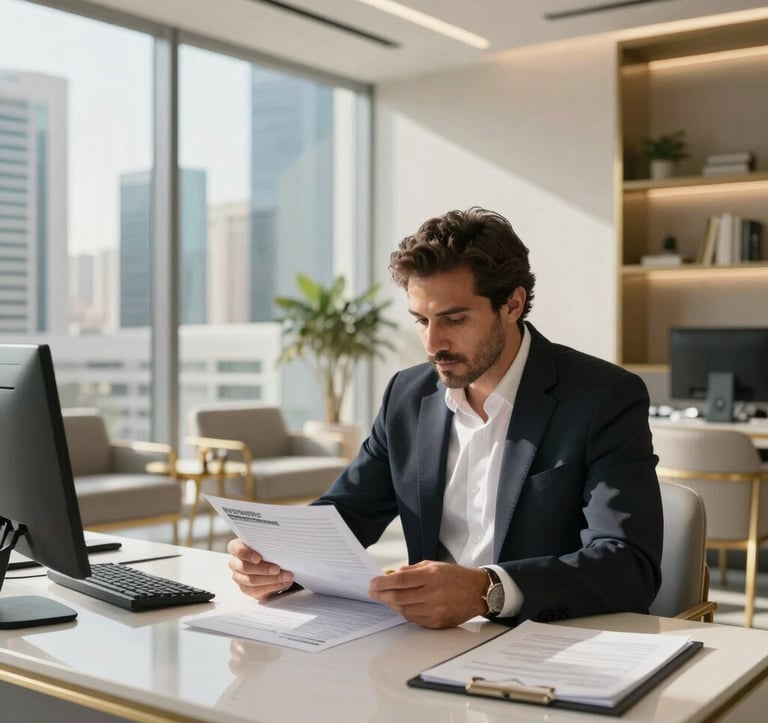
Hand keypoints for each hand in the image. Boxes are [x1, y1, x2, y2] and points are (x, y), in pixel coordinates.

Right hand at [227, 538, 293, 599]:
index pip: (237, 550)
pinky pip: (257, 591)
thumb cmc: (267, 548)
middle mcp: (235, 563)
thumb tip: (281, 545)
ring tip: (285, 577)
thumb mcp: (267, 542)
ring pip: (251, 581)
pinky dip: (272, 587)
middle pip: (244, 568)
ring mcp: (239, 577)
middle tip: (277, 569)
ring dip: (271, 580)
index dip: (247, 554)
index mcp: (236, 547)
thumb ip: (267, 544)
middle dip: (263, 569)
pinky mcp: (247, 589)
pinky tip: (282, 583)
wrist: (271, 560)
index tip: (258, 558)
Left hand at [368, 560, 487, 628]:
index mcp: (432, 576)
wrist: (477, 592)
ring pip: (404, 610)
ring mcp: (435, 610)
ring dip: (391, 604)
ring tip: (385, 598)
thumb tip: (390, 576)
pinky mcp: (437, 623)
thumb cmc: (454, 576)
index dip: (383, 583)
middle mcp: (433, 594)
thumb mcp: (433, 565)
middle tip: (373, 592)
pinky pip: (413, 619)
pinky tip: (399, 606)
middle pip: (399, 597)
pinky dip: (404, 612)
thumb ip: (411, 571)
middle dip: (381, 595)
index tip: (373, 583)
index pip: (400, 581)